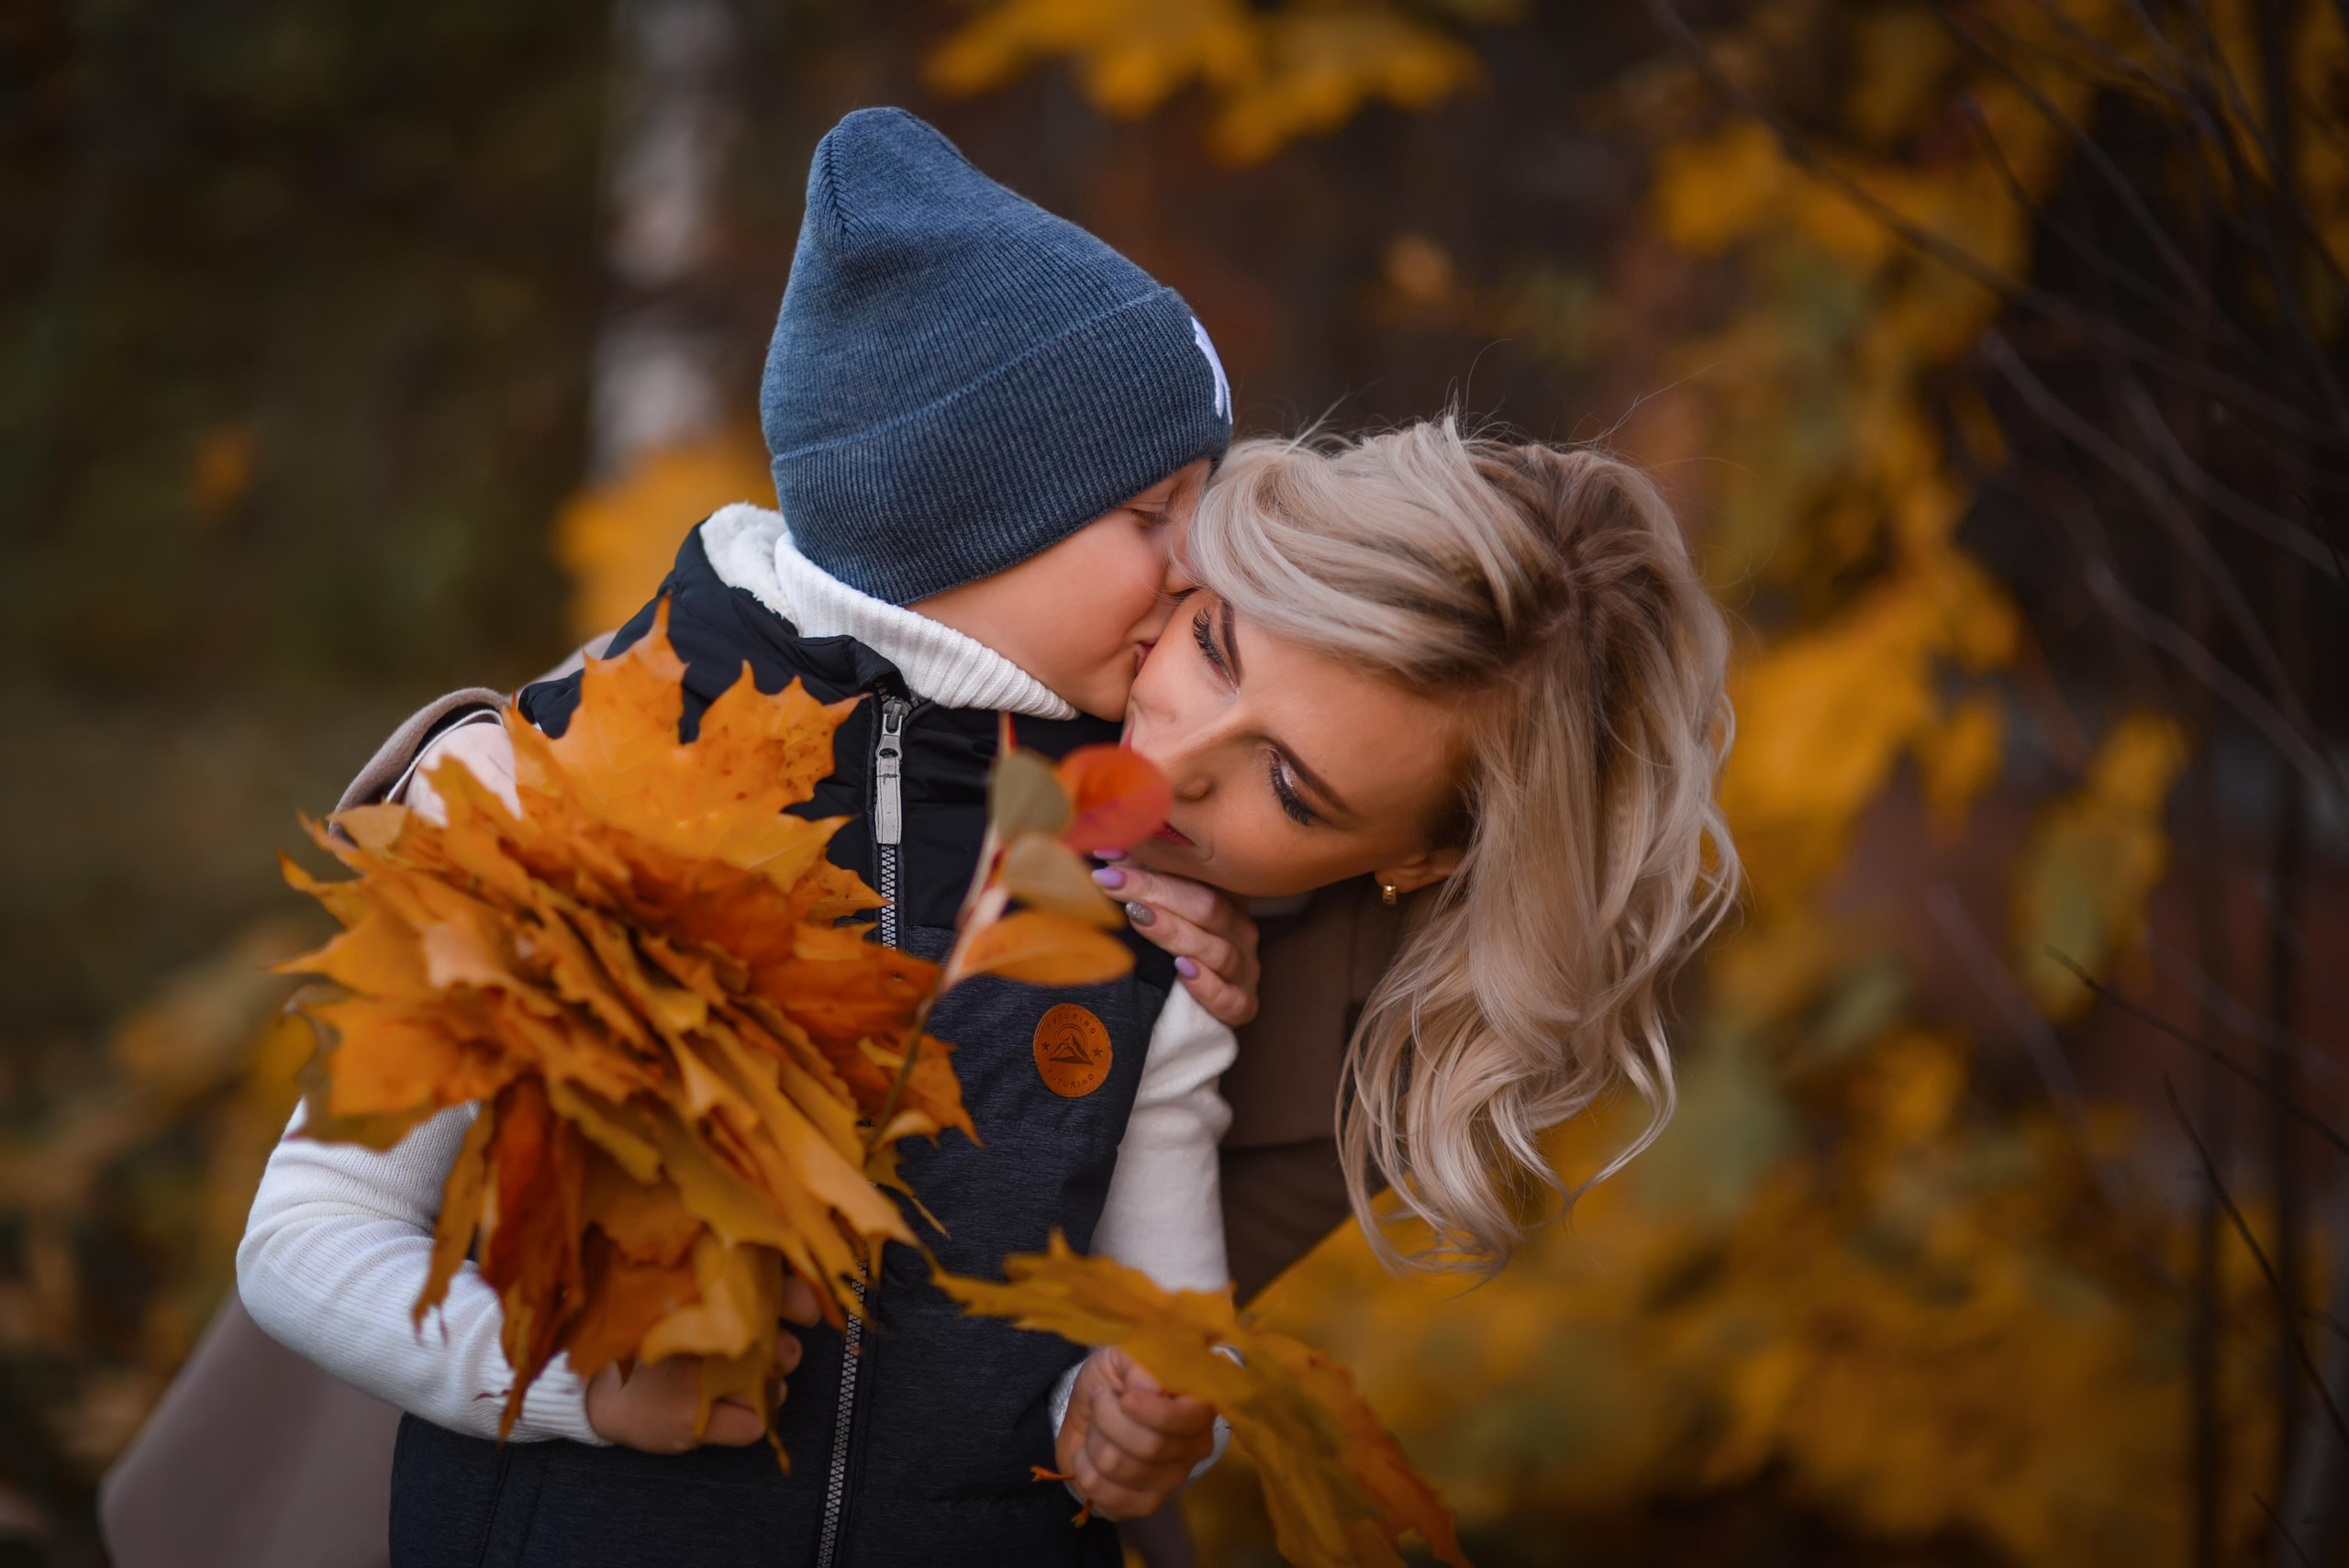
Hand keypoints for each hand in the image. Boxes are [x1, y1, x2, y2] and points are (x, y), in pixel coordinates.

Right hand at [584, 1275, 821, 1451]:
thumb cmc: (642, 1336)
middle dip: (781, 1350)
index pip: (779, 1292)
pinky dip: (746, 1420)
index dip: (800, 1301)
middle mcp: (711, 1335)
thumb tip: (790, 1287)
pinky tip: (719, 1410)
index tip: (804, 1312)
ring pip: (775, 1388)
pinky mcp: (696, 1422)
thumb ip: (728, 1284)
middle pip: (787, 1349)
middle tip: (756, 1350)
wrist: (590, 1386)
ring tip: (726, 1380)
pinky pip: (755, 1426)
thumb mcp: (680, 1295)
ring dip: (762, 1385)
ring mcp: (705, 1381)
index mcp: (706, 1295)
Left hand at [1053, 1346, 1216, 1519]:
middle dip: (1108, 1418)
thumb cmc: (1112, 1381)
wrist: (1087, 1412)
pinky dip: (1084, 1470)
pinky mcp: (1144, 1505)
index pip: (1188, 1419)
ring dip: (1093, 1440)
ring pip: (1119, 1466)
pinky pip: (1105, 1495)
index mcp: (1199, 1406)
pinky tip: (1089, 1457)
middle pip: (1150, 1446)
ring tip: (1095, 1428)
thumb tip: (1150, 1388)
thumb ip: (1138, 1363)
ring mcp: (1172, 1481)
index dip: (1151, 1411)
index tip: (1124, 1396)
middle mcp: (1195, 1447)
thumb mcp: (1122, 1355)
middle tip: (1100, 1401)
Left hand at [1089, 859, 1260, 1026]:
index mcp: (1228, 899)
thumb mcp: (1160, 909)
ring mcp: (1245, 969)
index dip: (1155, 863)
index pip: (1197, 875)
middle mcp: (1241, 931)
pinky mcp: (1242, 1006)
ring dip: (1175, 932)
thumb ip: (1143, 880)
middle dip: (1155, 891)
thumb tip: (1107, 850)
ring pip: (1216, 949)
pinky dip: (1207, 984)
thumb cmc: (1173, 950)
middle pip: (1207, 906)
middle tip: (1113, 882)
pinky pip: (1229, 998)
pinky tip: (1182, 969)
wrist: (1191, 1009)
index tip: (1111, 858)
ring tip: (1140, 917)